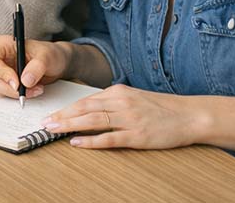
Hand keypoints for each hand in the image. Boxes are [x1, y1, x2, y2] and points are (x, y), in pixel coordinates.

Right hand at [0, 35, 70, 99]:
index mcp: (3, 44)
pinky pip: (3, 92)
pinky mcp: (3, 82)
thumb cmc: (49, 54)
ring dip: (13, 93)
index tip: (17, 83)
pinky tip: (31, 92)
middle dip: (7, 87)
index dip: (1, 73)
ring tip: (34, 90)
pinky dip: (16, 95)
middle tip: (25, 92)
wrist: (55, 64)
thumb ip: (37, 66)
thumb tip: (25, 81)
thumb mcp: (47, 56)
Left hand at [42, 84, 198, 149]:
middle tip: (44, 123)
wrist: (190, 115)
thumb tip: (90, 109)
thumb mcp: (134, 97)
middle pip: (84, 108)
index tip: (51, 114)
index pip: (85, 100)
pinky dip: (90, 140)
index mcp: (118, 91)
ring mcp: (129, 119)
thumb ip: (113, 101)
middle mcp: (121, 102)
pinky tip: (76, 142)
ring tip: (52, 130)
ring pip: (92, 121)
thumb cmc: (162, 108)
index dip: (66, 108)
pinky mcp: (137, 135)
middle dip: (61, 116)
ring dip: (69, 126)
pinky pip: (109, 138)